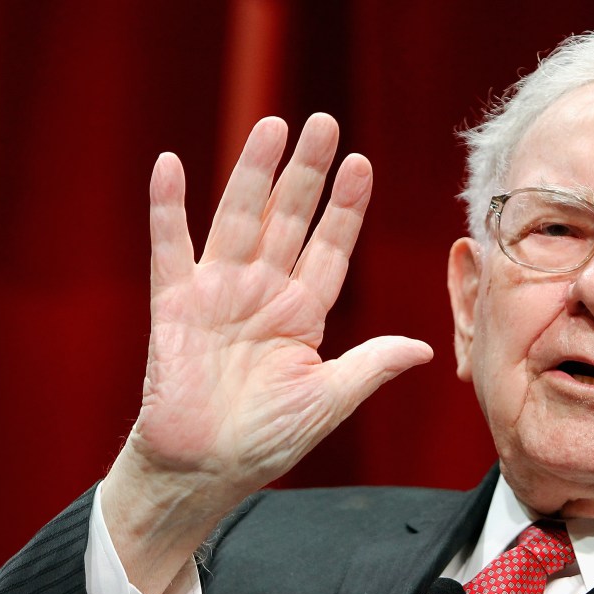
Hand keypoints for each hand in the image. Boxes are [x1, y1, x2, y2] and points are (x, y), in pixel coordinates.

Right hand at [101, 116, 431, 593]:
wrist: (205, 469)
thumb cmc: (266, 439)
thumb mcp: (329, 400)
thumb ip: (370, 366)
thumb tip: (425, 349)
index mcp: (303, 313)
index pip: (330, 247)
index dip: (345, 208)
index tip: (363, 165)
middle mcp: (263, 292)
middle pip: (289, 219)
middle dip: (307, 173)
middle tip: (325, 123)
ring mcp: (218, 293)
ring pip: (239, 219)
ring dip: (254, 173)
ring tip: (273, 127)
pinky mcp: (174, 306)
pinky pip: (170, 249)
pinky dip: (169, 209)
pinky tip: (172, 166)